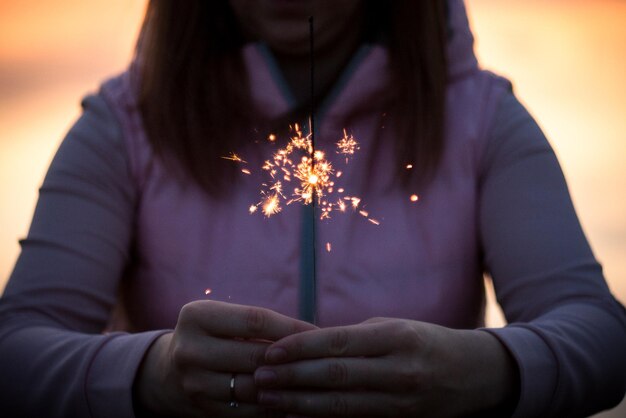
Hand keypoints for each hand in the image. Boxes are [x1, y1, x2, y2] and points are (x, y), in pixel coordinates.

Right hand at [134, 300, 317, 416]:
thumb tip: (310, 334)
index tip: (318, 332)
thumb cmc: (212, 336)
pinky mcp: (202, 409)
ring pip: (254, 387)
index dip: (290, 327)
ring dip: (288, 386)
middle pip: (256, 356)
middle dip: (294, 359)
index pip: (255, 320)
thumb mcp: (223, 319)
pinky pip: (248, 411)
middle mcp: (190, 349)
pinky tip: (293, 399)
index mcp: (197, 316)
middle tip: (323, 360)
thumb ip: (258, 324)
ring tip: (314, 381)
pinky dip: (274, 406)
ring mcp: (194, 382)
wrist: (168, 371)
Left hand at [253, 318, 517, 416]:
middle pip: (336, 376)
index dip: (301, 348)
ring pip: (342, 405)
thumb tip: (305, 344)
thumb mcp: (394, 329)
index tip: (270, 351)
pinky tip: (298, 416)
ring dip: (301, 403)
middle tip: (259, 379)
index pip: (338, 342)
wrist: (475, 375)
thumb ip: (353, 339)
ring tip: (269, 400)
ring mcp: (402, 402)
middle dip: (293, 378)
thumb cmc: (425, 343)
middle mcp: (399, 370)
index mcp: (395, 338)